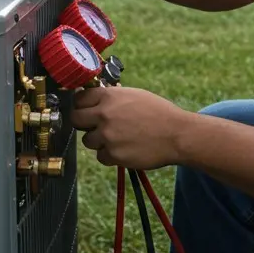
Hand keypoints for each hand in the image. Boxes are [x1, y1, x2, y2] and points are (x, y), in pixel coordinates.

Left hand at [69, 86, 189, 169]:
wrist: (177, 134)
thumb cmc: (159, 113)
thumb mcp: (135, 95)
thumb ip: (113, 97)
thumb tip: (95, 100)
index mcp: (109, 96)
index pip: (79, 99)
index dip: (83, 106)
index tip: (86, 110)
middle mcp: (104, 114)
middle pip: (76, 120)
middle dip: (84, 124)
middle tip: (95, 127)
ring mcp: (107, 135)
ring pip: (88, 141)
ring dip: (99, 142)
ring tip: (119, 139)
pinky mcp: (113, 155)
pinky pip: (101, 157)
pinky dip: (110, 156)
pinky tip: (125, 149)